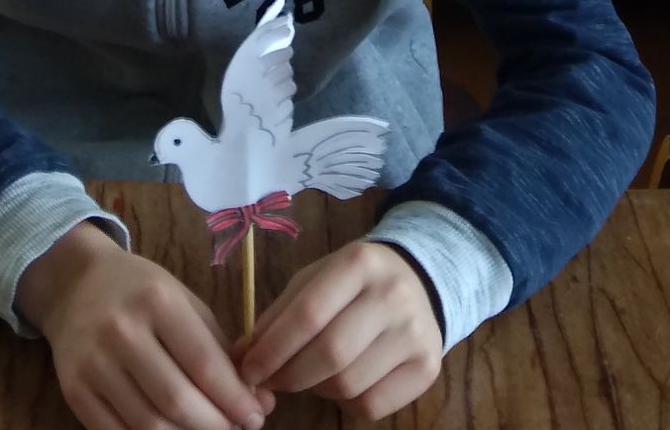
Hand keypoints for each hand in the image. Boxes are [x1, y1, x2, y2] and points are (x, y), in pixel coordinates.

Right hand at [17, 222, 274, 429]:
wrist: (74, 284)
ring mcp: (93, 364)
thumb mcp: (183, 301)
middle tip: (236, 428)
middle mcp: (121, 331)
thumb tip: (258, 399)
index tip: (256, 415)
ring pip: (149, 425)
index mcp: (157, 301)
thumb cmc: (141, 291)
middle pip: (177, 401)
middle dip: (216, 424)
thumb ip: (218, 348)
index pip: (203, 364)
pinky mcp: (74, 391)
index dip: (235, 399)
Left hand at [233, 241, 442, 421]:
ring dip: (315, 388)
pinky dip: (345, 403)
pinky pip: (372, 405)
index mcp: (359, 263)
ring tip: (308, 375)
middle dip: (289, 375)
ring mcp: (416, 333)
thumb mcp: (315, 280)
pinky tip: (340, 383)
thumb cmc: (353, 282)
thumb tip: (241, 356)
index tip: (248, 369)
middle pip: (330, 354)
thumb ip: (279, 314)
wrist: (418, 282)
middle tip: (269, 380)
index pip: (308, 314)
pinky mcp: (428, 368)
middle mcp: (393, 296)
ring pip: (349, 384)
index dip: (272, 348)